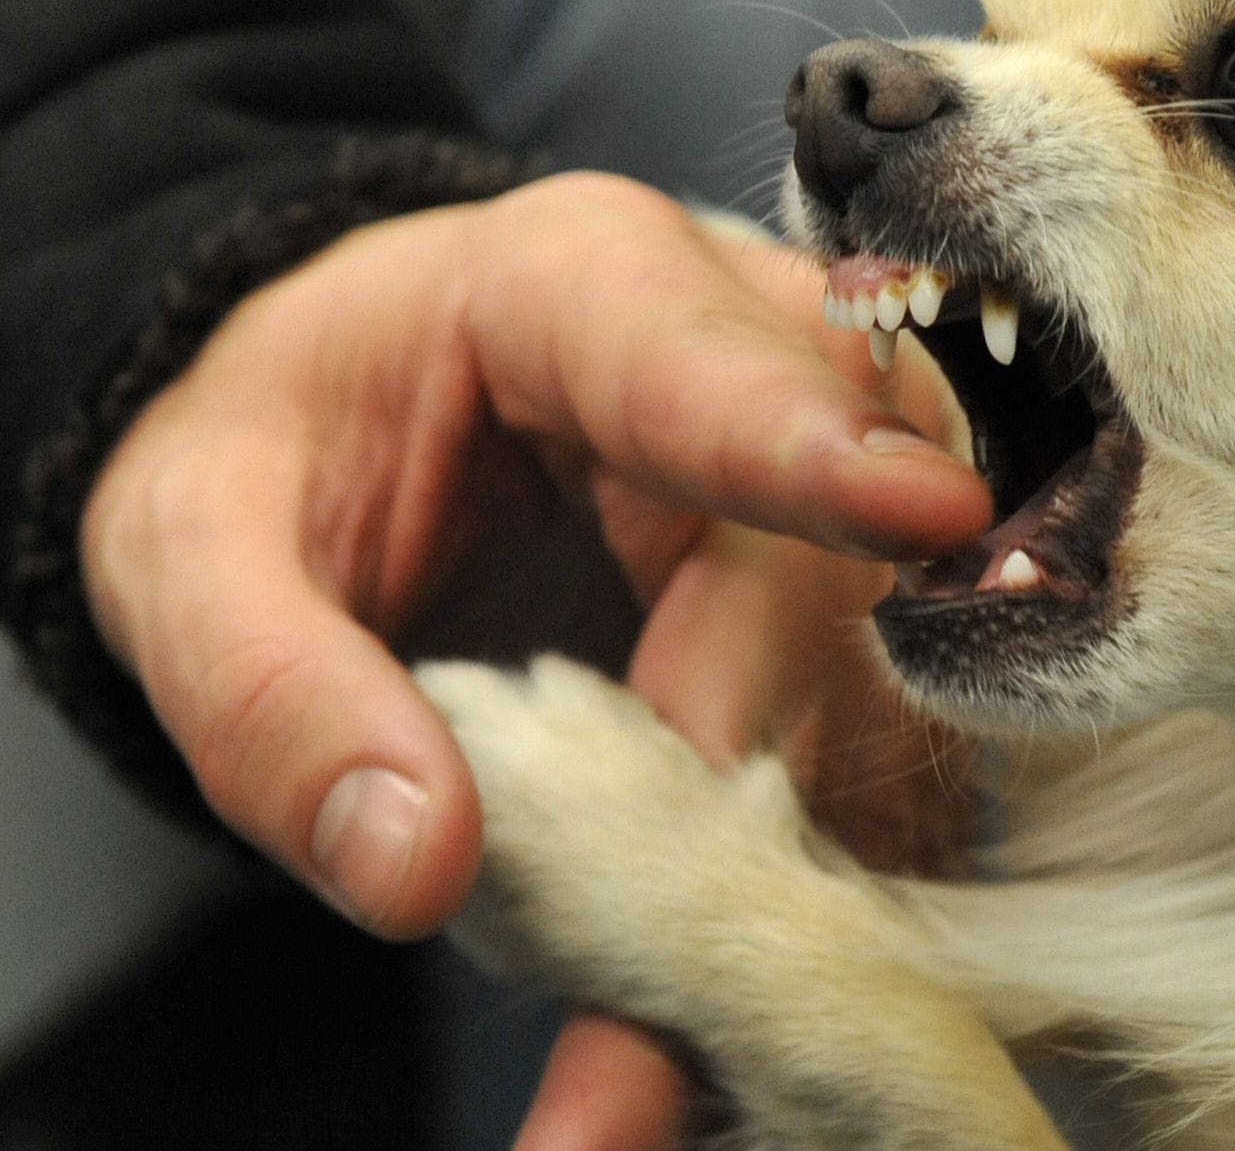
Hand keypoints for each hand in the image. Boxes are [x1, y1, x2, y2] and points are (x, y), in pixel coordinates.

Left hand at [80, 169, 988, 1150]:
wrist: (362, 409)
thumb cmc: (288, 438)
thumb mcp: (189, 542)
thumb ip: (272, 693)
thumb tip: (421, 861)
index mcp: (581, 286)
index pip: (712, 368)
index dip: (819, 451)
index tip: (922, 513)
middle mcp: (752, 363)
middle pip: (830, 571)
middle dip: (748, 795)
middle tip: (647, 1013)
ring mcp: (830, 484)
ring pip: (876, 691)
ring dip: (772, 885)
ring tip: (628, 1075)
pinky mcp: (856, 604)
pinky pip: (868, 758)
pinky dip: (785, 897)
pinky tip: (683, 1015)